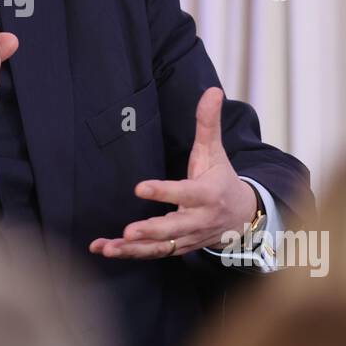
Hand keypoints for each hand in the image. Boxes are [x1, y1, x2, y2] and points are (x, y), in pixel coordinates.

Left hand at [89, 86, 257, 259]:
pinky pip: (152, 254)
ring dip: (133, 249)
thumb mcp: (215, 151)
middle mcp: (197, 220)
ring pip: (160, 247)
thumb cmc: (221, 179)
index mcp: (207, 194)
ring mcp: (187, 238)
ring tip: (108, 247)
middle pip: (174, 229)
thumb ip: (208, 123)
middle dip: (151, 231)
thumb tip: (213, 90)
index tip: (140, 188)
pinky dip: (129, 254)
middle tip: (128, 232)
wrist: (241, 217)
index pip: (185, 193)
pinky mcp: (177, 248)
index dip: (164, 191)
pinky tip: (104, 250)